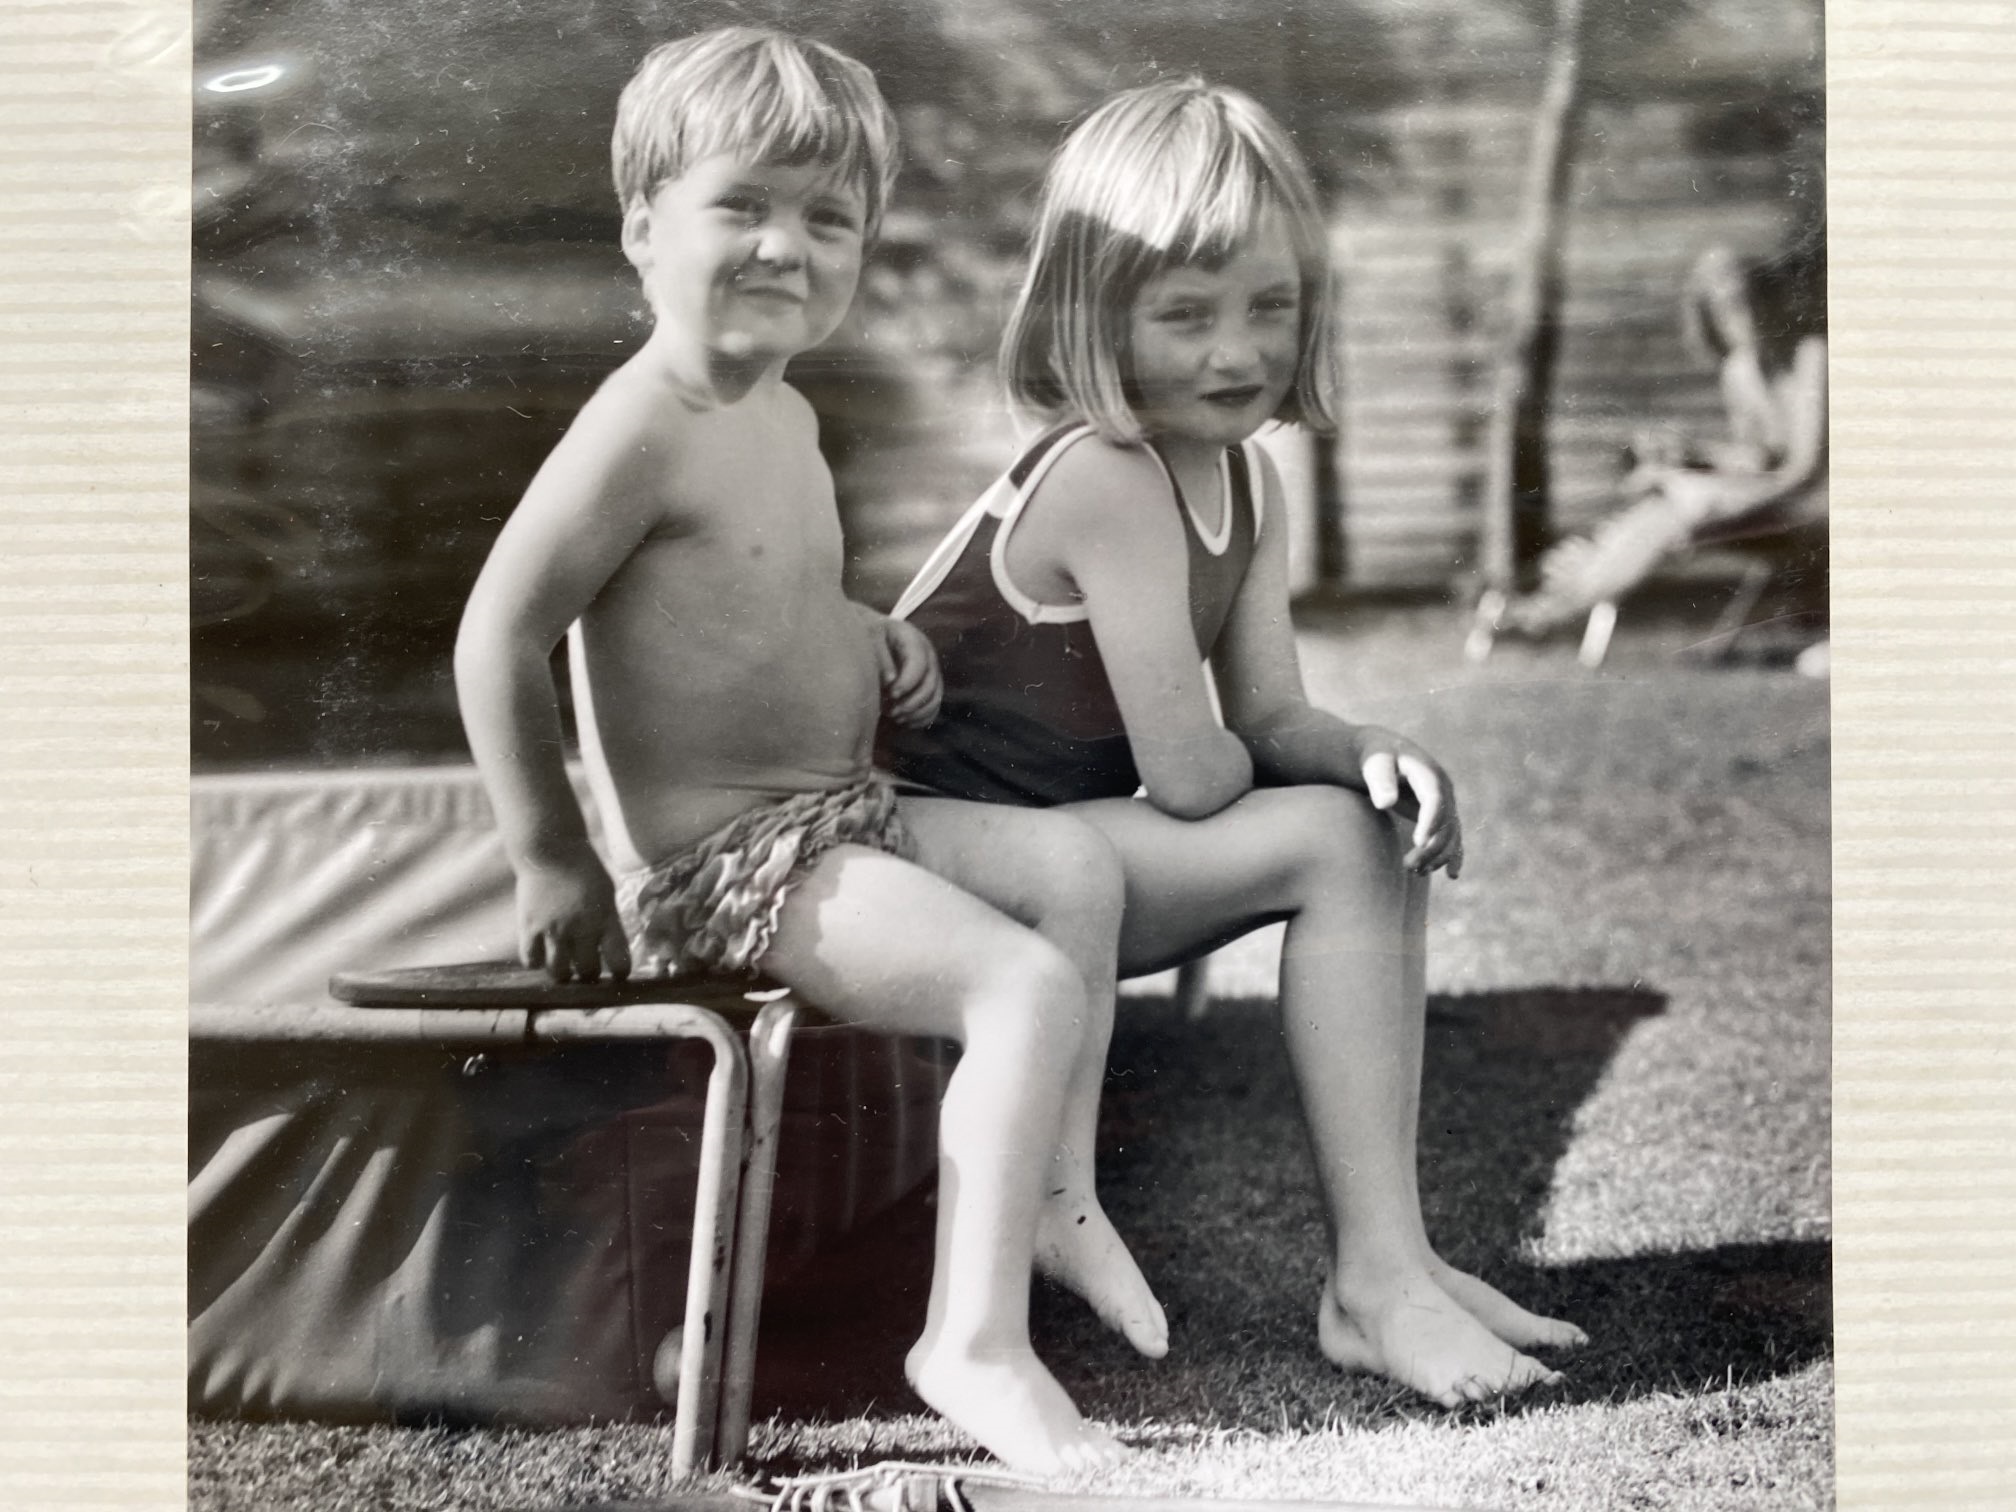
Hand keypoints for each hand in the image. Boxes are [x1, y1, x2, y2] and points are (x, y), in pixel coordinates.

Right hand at [516, 856, 631, 982]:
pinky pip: (531, 960)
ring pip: (559, 973)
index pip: (619, 959)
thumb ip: (608, 921)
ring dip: (564, 974)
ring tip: (565, 968)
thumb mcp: (607, 893)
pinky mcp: (530, 927)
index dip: (620, 972)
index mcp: (606, 918)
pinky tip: (542, 955)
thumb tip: (610, 948)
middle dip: (590, 975)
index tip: (618, 975)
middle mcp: (582, 928)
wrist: (551, 849)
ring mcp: (554, 929)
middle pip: (588, 971)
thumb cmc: (583, 870)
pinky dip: (537, 962)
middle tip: (587, 969)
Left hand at [876, 616, 942, 727]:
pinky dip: (921, 718)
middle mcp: (927, 654)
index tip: (891, 694)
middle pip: (929, 684)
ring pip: (934, 698)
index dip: (908, 681)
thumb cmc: (868, 640)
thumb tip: (890, 681)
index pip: (918, 662)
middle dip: (910, 703)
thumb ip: (880, 659)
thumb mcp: (869, 642)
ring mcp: (932, 671)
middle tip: (890, 712)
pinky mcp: (932, 686)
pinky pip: (934, 707)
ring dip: (915, 713)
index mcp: (912, 639)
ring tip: (895, 717)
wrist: (873, 640)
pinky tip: (904, 722)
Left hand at [1353, 725, 1463, 878]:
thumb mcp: (1375, 764)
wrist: (1386, 753)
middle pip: (1446, 822)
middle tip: (1408, 865)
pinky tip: (1452, 875)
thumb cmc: (1377, 758)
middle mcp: (1443, 789)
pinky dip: (1453, 855)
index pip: (1435, 800)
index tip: (1418, 843)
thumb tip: (1385, 803)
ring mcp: (1446, 803)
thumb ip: (1379, 781)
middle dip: (1431, 846)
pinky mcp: (1441, 815)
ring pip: (1450, 834)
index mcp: (1428, 774)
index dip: (1430, 821)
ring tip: (1415, 871)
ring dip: (1437, 855)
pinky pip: (1453, 836)